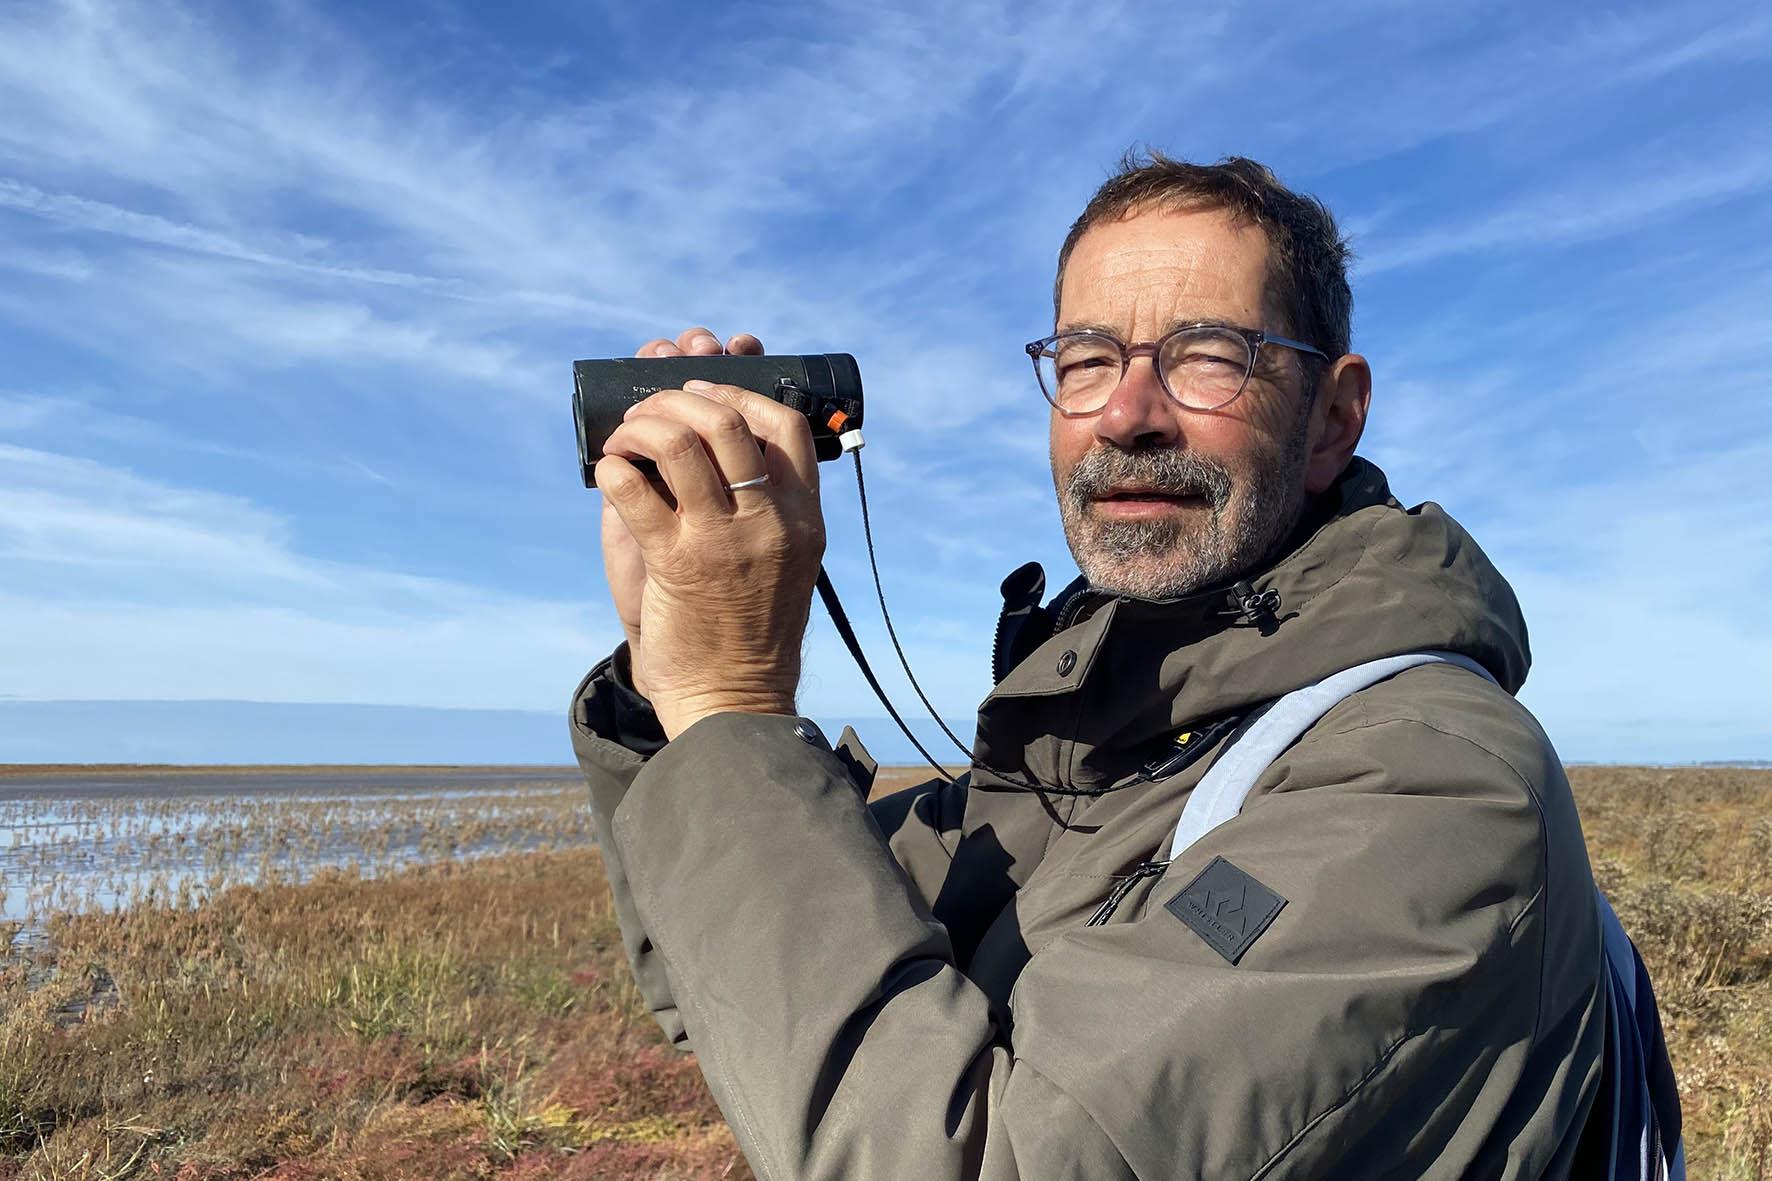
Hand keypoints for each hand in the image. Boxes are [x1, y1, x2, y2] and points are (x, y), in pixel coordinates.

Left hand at [601, 328, 763, 697]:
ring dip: (641, 425)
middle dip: (678, 399)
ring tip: (624, 435)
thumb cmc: (751, 627)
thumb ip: (765, 505)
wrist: (732, 698)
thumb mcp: (785, 560)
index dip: (741, 393)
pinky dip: (614, 468)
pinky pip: (635, 491)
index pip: (787, 428)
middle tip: (648, 407)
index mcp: (803, 517)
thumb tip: (712, 440)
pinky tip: (608, 471)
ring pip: (681, 445)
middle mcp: (771, 522)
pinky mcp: (677, 564)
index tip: (703, 391)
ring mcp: (724, 540)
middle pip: (729, 423)